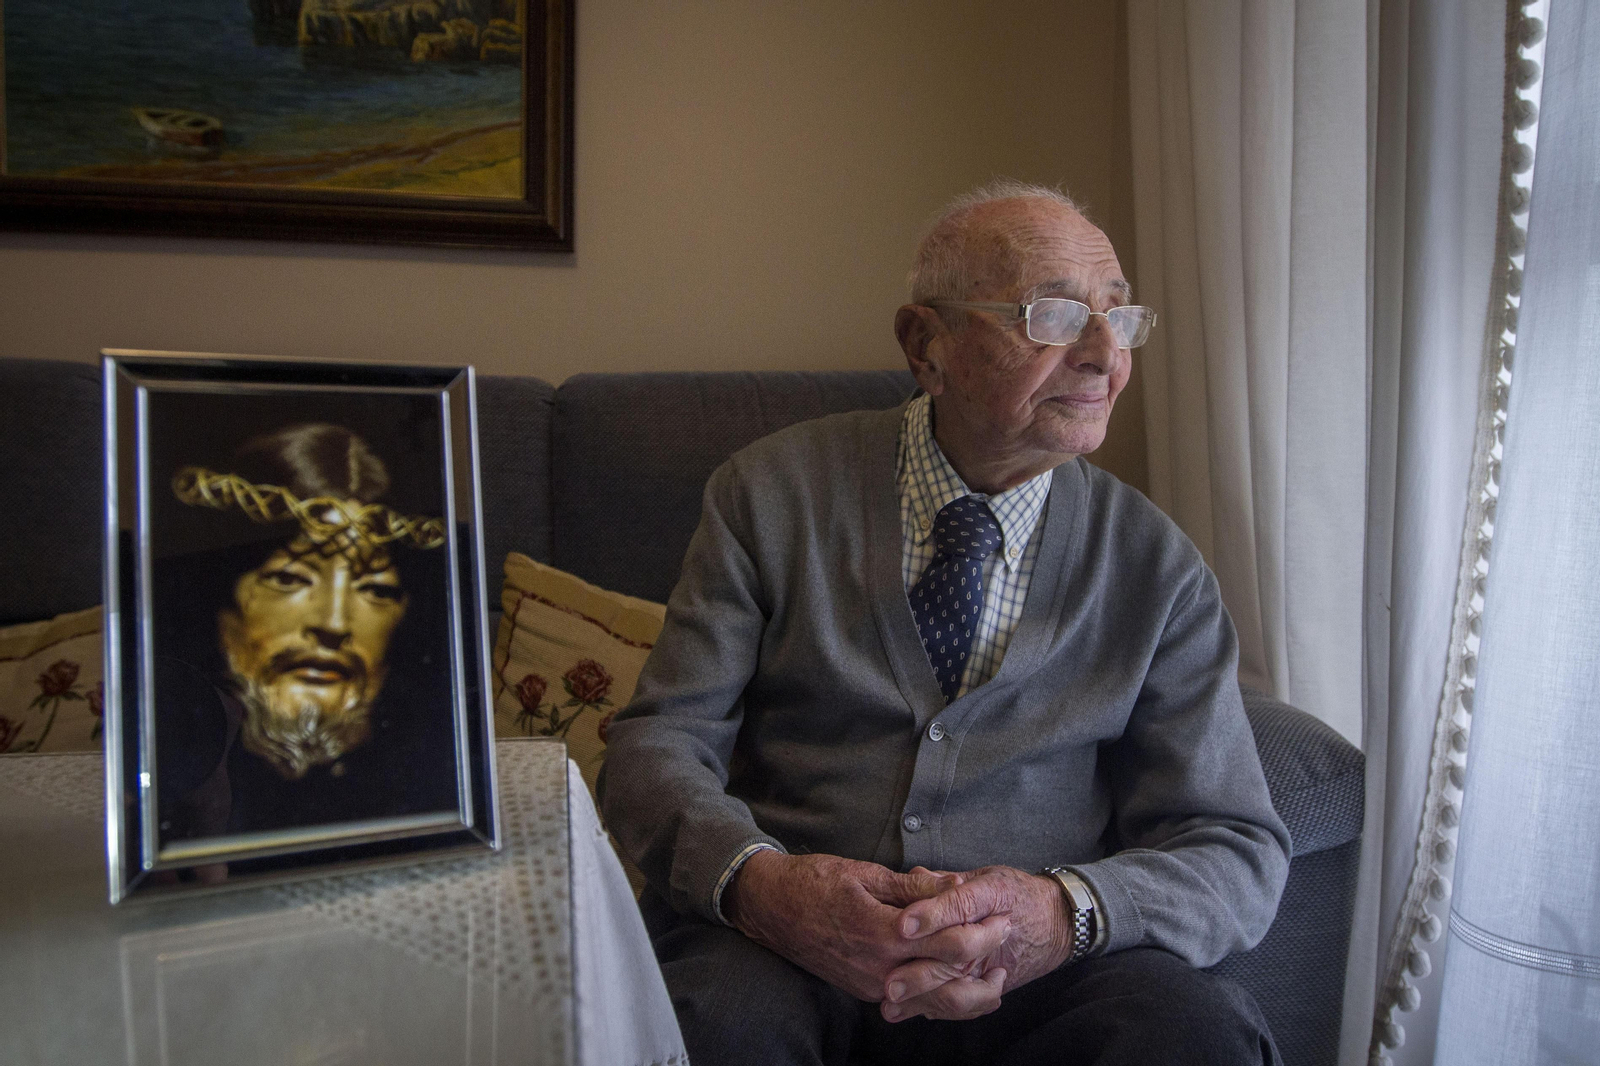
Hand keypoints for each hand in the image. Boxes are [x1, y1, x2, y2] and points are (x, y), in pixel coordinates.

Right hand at [724, 852, 994, 1001]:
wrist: (769, 908)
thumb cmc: (815, 882)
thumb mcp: (867, 873)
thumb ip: (916, 887)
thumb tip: (960, 885)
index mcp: (884, 933)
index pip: (950, 942)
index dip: (983, 929)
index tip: (1004, 913)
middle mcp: (880, 968)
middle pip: (949, 975)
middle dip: (985, 955)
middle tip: (1007, 933)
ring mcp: (871, 985)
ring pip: (933, 1000)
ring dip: (969, 988)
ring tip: (995, 970)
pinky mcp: (864, 991)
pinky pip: (912, 1000)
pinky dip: (940, 992)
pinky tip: (958, 978)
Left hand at [881, 865, 1075, 1022]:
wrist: (1057, 922)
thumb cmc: (1016, 893)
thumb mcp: (987, 877)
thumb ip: (947, 880)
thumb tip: (914, 875)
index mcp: (990, 898)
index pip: (960, 906)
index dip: (930, 915)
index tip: (901, 924)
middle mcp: (991, 938)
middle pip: (955, 958)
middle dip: (920, 974)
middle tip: (890, 983)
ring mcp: (991, 967)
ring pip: (960, 991)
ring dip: (925, 999)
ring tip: (893, 1004)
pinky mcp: (993, 986)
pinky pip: (968, 1004)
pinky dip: (940, 1010)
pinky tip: (911, 1009)